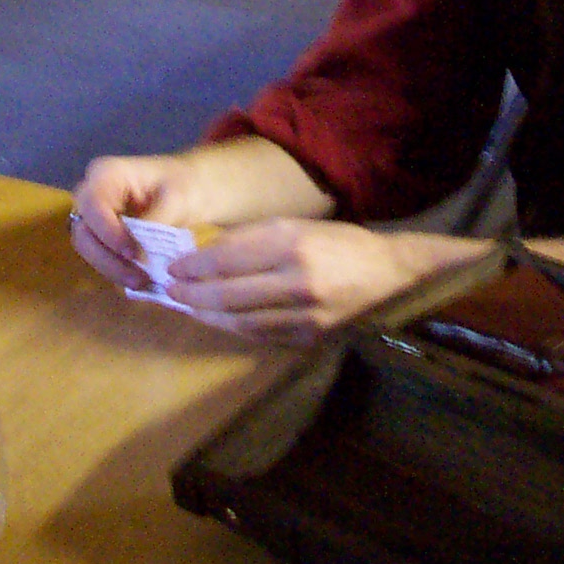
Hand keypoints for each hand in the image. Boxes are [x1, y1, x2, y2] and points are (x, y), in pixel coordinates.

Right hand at [69, 154, 196, 290]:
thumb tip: (139, 252)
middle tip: (138, 278)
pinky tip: (139, 279)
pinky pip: (100, 253)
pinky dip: (116, 269)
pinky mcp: (103, 232)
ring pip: (88, 247)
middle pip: (83, 231)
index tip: (133, 254)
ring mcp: (95, 214)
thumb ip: (155, 222)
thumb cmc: (186, 183)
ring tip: (142, 282)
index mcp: (107, 174)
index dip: (107, 233)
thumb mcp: (177, 200)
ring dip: (111, 268)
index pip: (93, 205)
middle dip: (107, 258)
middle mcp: (93, 192)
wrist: (195, 186)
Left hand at [166, 219, 481, 341]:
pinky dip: (236, 328)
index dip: (195, 266)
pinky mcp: (312, 337)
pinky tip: (221, 321)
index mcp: (292, 242)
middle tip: (171, 292)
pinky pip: (263, 335)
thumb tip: (205, 251)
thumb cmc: (340, 243)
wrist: (392, 275)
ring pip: (242, 320)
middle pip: (229, 293)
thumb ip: (253, 239)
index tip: (173, 268)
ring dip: (209, 315)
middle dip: (193, 294)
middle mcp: (297, 278)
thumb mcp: (297, 226)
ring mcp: (305, 313)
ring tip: (188, 307)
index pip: (228, 258)